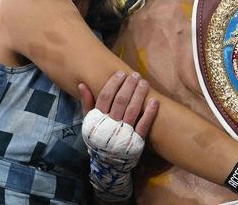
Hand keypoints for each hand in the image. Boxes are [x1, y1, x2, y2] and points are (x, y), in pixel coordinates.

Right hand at [78, 71, 158, 201]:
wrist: (107, 163)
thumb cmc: (98, 138)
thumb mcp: (89, 122)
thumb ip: (86, 104)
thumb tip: (83, 84)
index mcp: (98, 119)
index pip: (105, 97)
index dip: (114, 84)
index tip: (121, 74)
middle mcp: (111, 125)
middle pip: (121, 101)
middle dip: (129, 86)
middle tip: (135, 75)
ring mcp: (124, 133)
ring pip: (132, 110)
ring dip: (139, 95)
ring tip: (144, 83)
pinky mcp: (136, 140)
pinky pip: (144, 125)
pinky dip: (149, 113)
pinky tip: (154, 101)